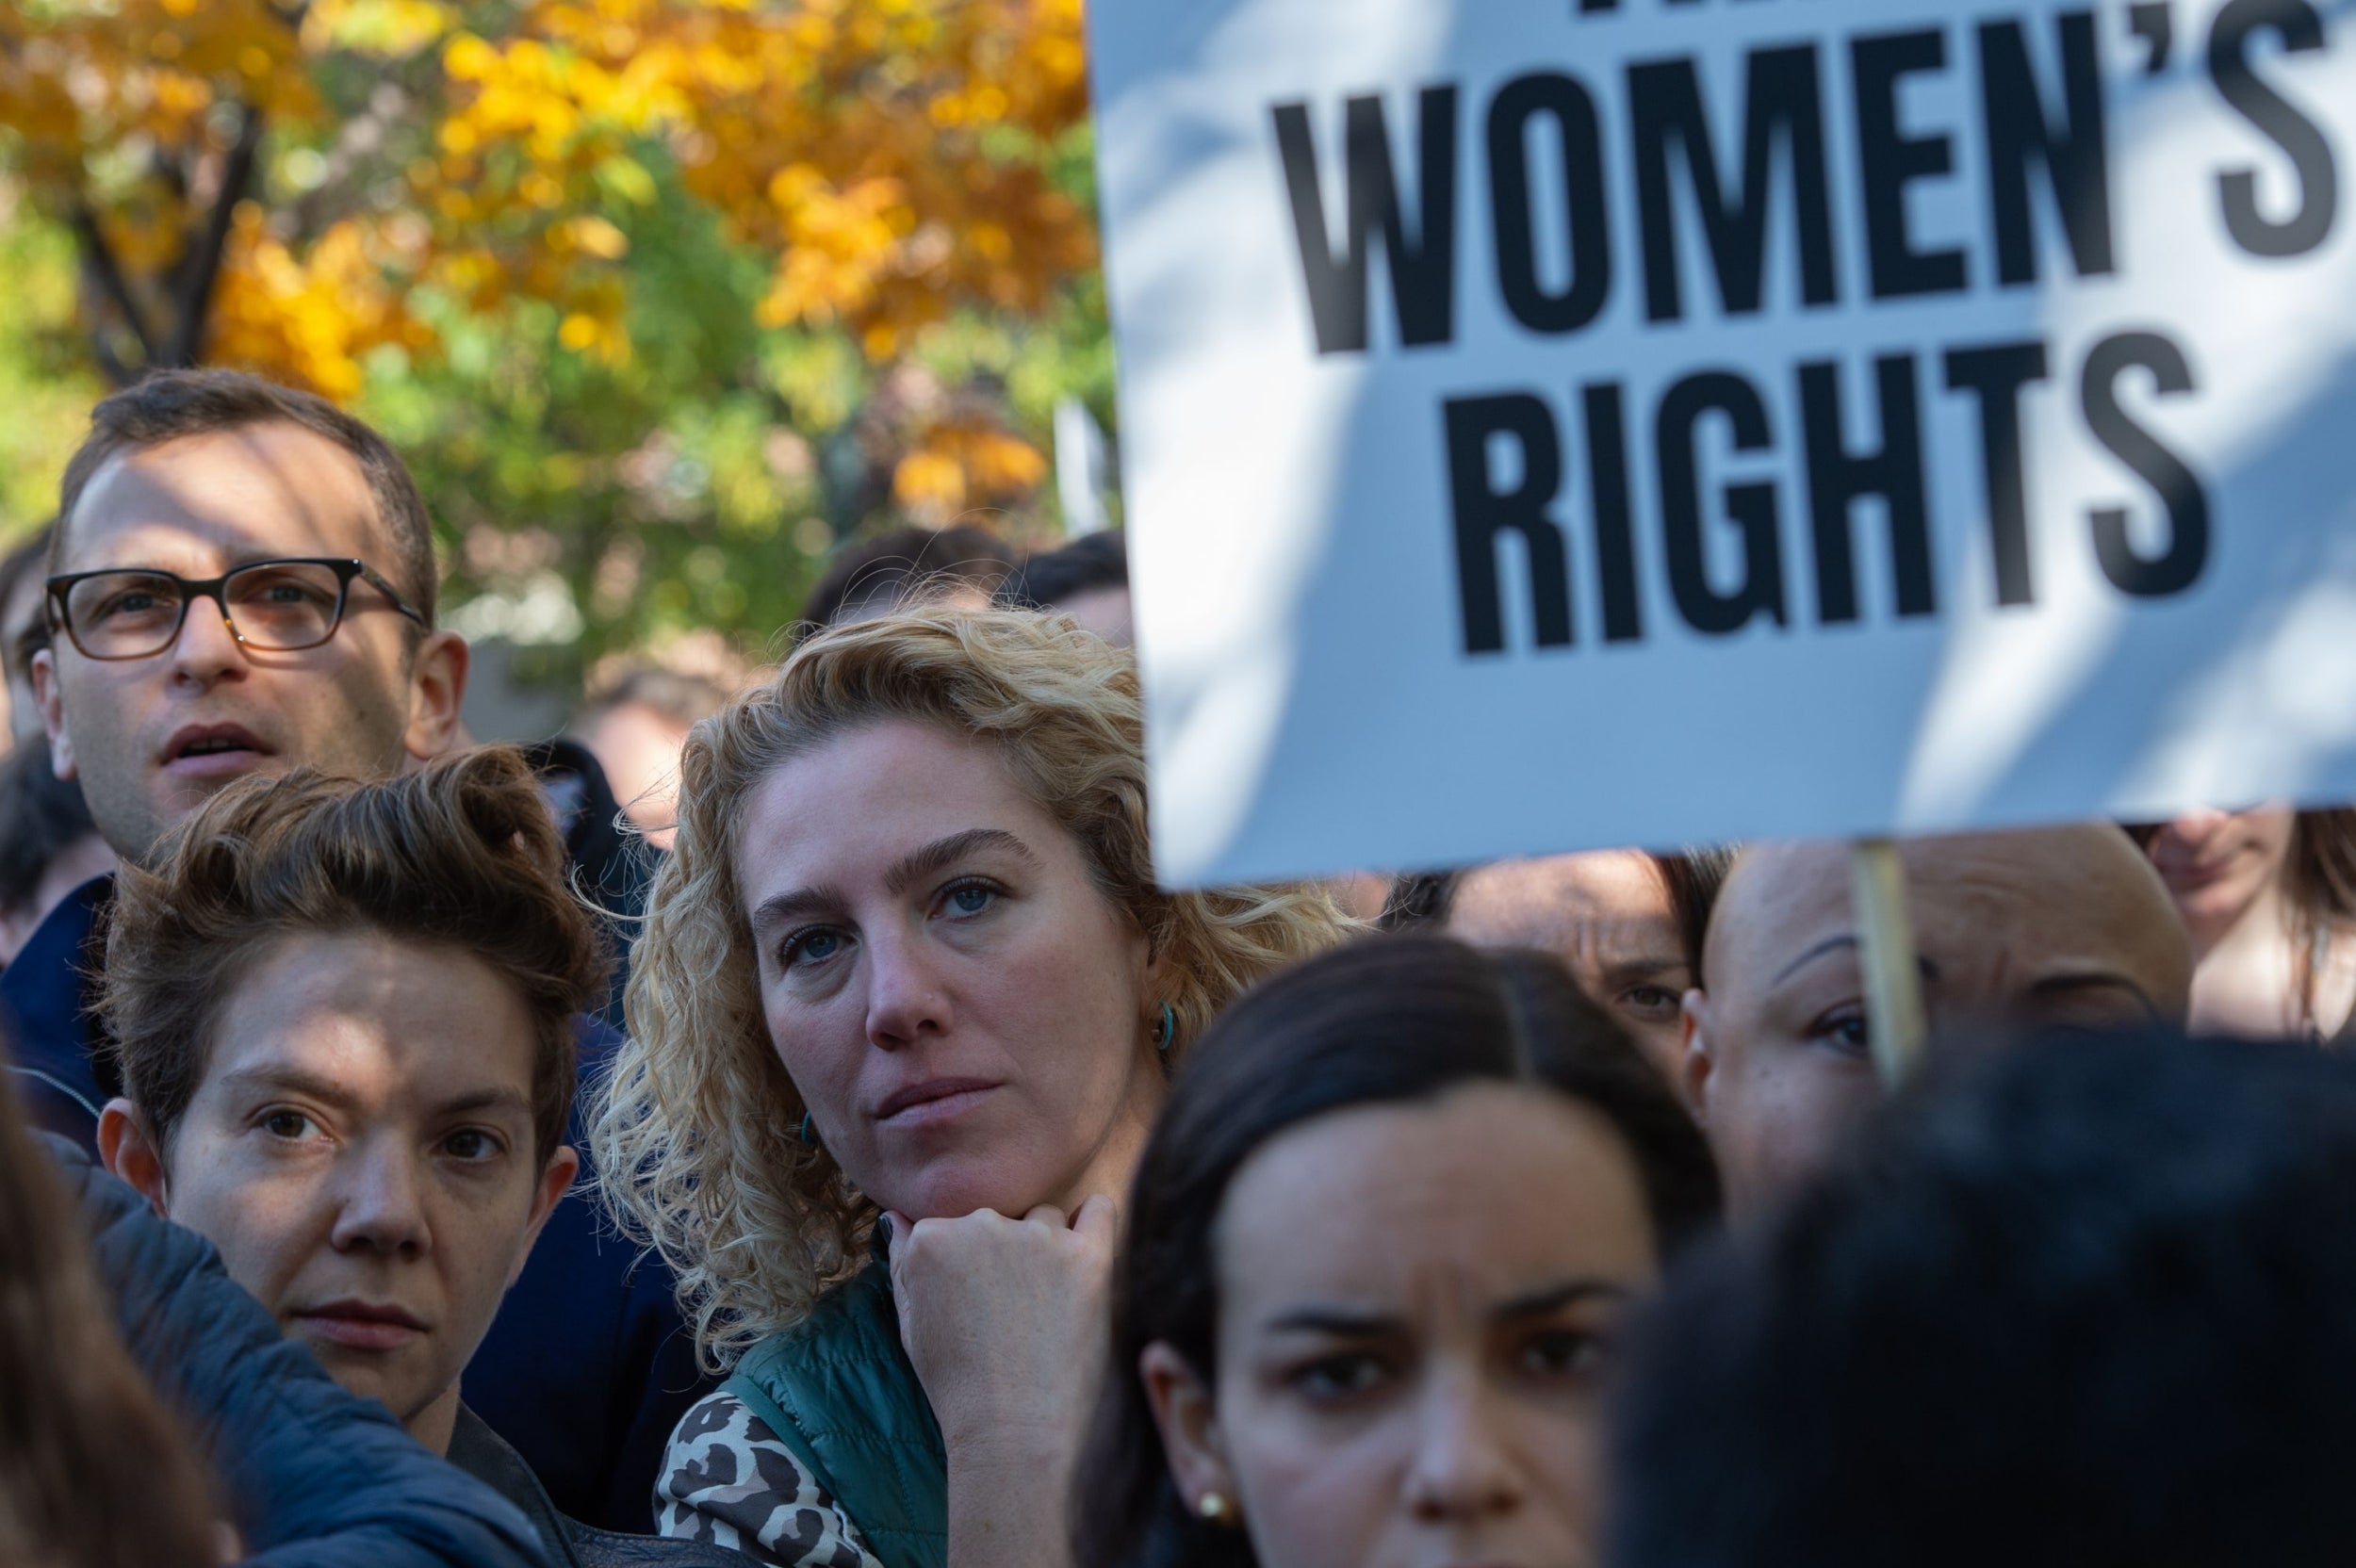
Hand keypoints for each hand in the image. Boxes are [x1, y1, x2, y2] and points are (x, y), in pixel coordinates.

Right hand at [884, 1195, 1117, 1458]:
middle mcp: (982, 1224)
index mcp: (933, 1237)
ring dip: (1046, 1248)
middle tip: (1009, 1311)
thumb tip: (897, 1216)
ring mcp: (1038, 1238)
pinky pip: (1098, 1209)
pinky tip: (1084, 1250)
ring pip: (1045, 1219)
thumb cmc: (957, 1383)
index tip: (974, 1301)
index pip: (955, 1225)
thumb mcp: (910, 1322)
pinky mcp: (1087, 1257)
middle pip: (1000, 1219)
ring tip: (1043, 1308)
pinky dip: (1093, 1221)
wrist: (1011, 1430)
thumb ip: (902, 1260)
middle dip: (1004, 1253)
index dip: (967, 1263)